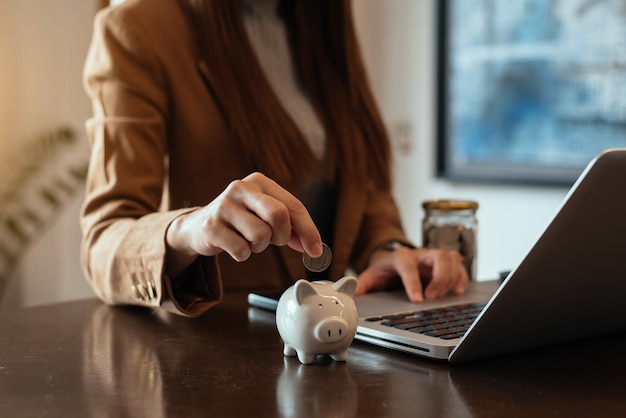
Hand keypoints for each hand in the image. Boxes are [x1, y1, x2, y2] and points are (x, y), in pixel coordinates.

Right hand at [166, 172, 321, 276]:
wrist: (199, 226)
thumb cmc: (240, 220)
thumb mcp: (265, 216)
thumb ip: (290, 227)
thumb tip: (313, 246)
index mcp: (260, 182)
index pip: (293, 205)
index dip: (308, 230)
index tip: (316, 250)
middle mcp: (241, 188)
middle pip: (279, 215)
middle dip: (283, 236)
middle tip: (276, 242)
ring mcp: (224, 206)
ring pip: (261, 235)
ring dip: (260, 246)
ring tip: (249, 240)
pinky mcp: (211, 226)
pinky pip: (241, 250)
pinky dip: (243, 254)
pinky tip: (234, 245)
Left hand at [355, 247, 468, 301]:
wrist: (395, 260)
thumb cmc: (385, 269)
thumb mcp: (371, 276)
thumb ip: (362, 286)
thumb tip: (352, 296)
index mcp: (401, 257)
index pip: (408, 266)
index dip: (413, 283)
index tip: (417, 299)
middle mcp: (420, 255)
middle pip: (439, 256)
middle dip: (440, 277)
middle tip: (433, 296)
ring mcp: (434, 258)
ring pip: (452, 259)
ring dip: (451, 278)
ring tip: (443, 296)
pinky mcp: (445, 265)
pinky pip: (460, 266)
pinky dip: (462, 279)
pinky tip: (457, 292)